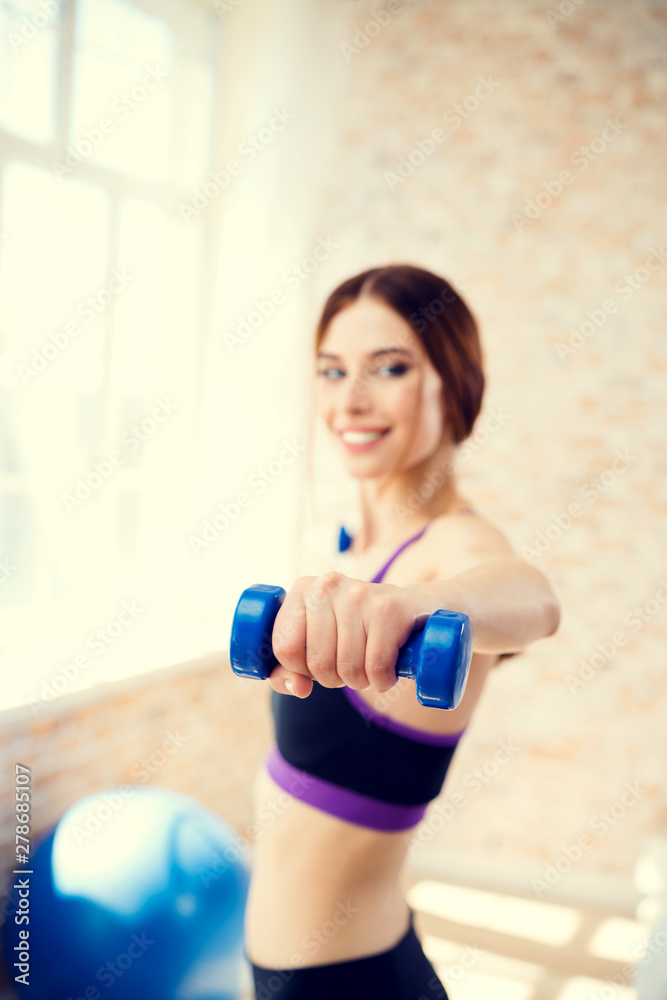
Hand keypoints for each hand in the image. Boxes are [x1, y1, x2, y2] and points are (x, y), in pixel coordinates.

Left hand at [269, 571, 427, 698]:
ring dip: (362, 681)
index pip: (286, 648)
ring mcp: (359, 594)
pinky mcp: (389, 608)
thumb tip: (298, 688)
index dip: (302, 670)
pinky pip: (376, 668)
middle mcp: (327, 586)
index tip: (320, 662)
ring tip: (371, 664)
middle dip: (336, 679)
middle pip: (318, 664)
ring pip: (348, 669)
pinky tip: (388, 668)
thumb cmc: (360, 631)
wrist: (418, 607)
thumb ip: (290, 670)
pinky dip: (383, 680)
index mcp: (303, 590)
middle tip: (351, 664)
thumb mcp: (319, 642)